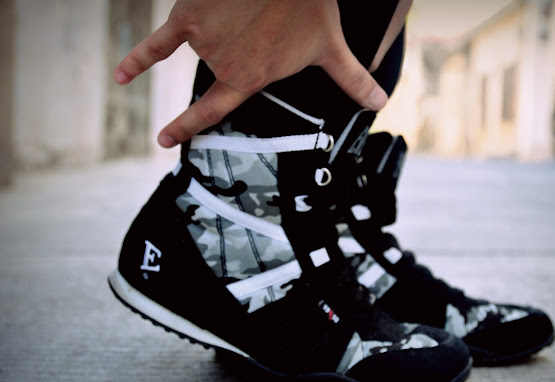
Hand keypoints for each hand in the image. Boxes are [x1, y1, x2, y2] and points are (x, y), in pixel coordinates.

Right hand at [114, 0, 388, 146]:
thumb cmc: (307, 6)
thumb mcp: (331, 46)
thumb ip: (350, 78)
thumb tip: (380, 103)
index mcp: (249, 77)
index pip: (213, 111)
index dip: (188, 127)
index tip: (165, 142)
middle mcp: (222, 66)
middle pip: (220, 64)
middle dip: (239, 47)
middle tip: (258, 29)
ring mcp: (202, 41)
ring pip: (205, 42)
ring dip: (224, 27)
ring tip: (252, 12)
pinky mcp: (187, 15)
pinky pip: (157, 42)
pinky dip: (138, 58)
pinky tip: (120, 75)